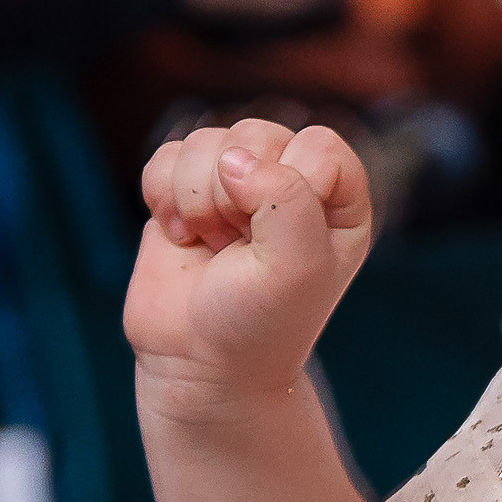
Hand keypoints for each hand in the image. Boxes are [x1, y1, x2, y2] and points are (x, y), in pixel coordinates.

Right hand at [126, 119, 372, 405]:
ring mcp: (235, 185)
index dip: (289, 186)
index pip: (318, 145)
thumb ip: (286, 199)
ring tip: (212, 246)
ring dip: (197, 199)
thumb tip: (233, 158)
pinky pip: (167, 156)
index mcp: (339, 199)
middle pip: (256, 133)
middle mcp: (292, 183)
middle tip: (237, 248)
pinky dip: (163, 195)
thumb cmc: (261, 324)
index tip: (279, 242)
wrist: (199, 367)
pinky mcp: (184, 192)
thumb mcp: (297, 268)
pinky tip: (181, 237)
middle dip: (234, 195)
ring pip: (206, 141)